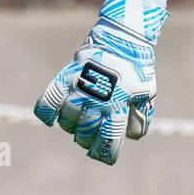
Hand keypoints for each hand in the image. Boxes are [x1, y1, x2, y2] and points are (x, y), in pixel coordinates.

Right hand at [34, 0, 168, 164]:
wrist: (122, 38)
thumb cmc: (137, 67)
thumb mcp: (147, 91)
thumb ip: (141, 116)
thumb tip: (132, 136)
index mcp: (118, 108)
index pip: (107, 143)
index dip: (105, 154)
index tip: (105, 156)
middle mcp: (97, 103)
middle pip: (85, 136)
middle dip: (89, 140)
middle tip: (92, 133)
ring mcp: (79, 91)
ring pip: (67, 123)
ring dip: (72, 126)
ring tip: (79, 118)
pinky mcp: (65, 79)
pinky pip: (47, 105)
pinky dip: (46, 114)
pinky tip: (53, 117)